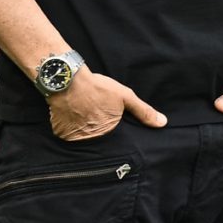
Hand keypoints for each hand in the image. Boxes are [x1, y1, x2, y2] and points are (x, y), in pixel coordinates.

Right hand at [48, 69, 165, 141]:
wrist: (66, 79)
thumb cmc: (98, 87)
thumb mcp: (125, 96)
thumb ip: (143, 111)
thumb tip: (163, 123)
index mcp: (108, 133)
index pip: (115, 143)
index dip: (114, 135)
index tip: (109, 126)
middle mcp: (91, 139)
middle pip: (98, 141)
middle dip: (98, 133)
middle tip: (94, 118)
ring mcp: (74, 138)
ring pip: (81, 139)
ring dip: (83, 131)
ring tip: (83, 116)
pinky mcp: (60, 133)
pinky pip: (67, 135)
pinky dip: (70, 129)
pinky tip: (72, 116)